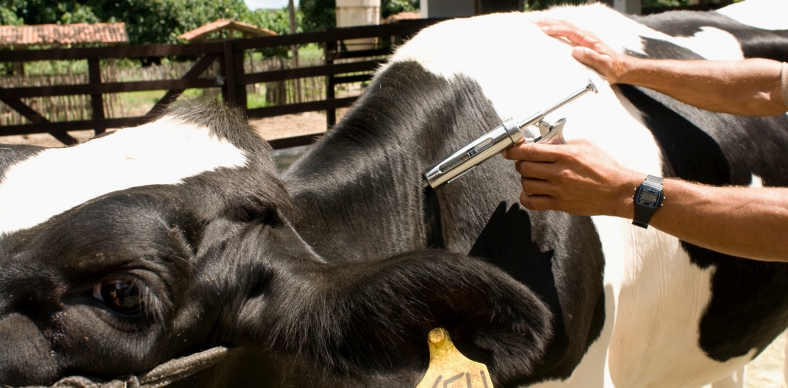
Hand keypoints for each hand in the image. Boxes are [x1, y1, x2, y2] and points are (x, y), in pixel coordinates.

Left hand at [502, 139, 641, 217]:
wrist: (618, 191)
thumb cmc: (604, 167)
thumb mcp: (585, 145)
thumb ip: (562, 142)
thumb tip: (542, 141)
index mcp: (565, 155)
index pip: (530, 151)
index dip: (514, 150)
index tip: (509, 150)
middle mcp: (559, 172)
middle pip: (524, 167)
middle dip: (521, 163)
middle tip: (526, 162)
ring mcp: (558, 190)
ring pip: (526, 184)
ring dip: (525, 179)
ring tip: (534, 176)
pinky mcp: (559, 204)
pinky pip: (532, 203)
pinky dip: (526, 197)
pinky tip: (531, 192)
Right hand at [533, 18, 626, 82]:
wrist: (620, 68)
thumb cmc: (612, 68)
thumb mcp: (604, 65)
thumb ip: (591, 58)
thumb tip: (575, 51)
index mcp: (589, 40)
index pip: (570, 31)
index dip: (556, 30)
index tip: (544, 30)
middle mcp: (585, 36)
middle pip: (565, 25)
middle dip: (549, 22)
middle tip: (534, 21)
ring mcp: (583, 38)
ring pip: (564, 26)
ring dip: (550, 23)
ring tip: (537, 22)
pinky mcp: (580, 42)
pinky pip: (566, 32)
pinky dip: (555, 28)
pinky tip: (548, 29)